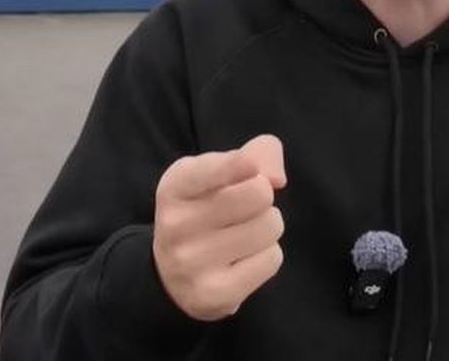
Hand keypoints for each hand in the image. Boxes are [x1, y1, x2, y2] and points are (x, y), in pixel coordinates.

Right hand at [153, 135, 286, 320]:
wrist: (172, 273)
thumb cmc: (205, 208)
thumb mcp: (218, 171)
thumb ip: (255, 154)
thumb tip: (277, 178)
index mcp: (174, 187)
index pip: (208, 172)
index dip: (235, 166)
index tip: (248, 165)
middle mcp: (176, 225)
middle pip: (259, 193)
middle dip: (264, 197)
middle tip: (246, 208)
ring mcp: (192, 263)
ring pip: (269, 226)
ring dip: (268, 226)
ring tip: (245, 233)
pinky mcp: (213, 294)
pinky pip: (272, 260)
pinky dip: (268, 256)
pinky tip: (244, 259)